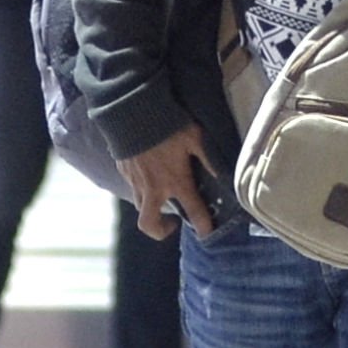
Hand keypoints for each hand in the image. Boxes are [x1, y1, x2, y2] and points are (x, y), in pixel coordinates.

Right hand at [118, 126, 216, 241]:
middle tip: (172, 224)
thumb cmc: (169, 125)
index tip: (207, 234)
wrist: (133, 113)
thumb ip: (209, 158)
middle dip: (160, 231)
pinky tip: (150, 178)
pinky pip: (133, 189)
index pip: (193, 210)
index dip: (203, 225)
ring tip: (163, 198)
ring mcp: (136, 182)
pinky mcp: (124, 172)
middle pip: (149, 224)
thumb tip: (224, 174)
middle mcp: (154, 188)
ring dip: (152, 209)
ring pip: (140, 207)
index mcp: (176, 181)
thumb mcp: (196, 139)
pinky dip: (142, 191)